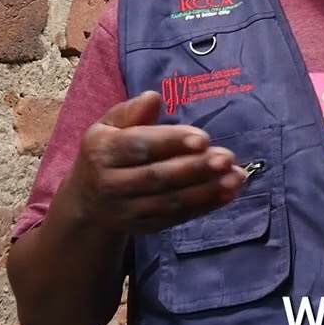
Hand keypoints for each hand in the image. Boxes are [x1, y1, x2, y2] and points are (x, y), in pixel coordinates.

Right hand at [63, 91, 246, 234]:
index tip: (203, 138)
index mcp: (101, 151)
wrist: (88, 200)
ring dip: (206, 190)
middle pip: (157, 177)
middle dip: (195, 168)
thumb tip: (153, 97)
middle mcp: (109, 184)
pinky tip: (228, 193)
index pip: (139, 146)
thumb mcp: (110, 125)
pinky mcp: (143, 227)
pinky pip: (177, 218)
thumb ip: (132, 112)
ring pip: (170, 201)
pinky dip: (204, 206)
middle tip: (227, 158)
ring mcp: (126, 210)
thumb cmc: (108, 150)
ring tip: (235, 176)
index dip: (171, 142)